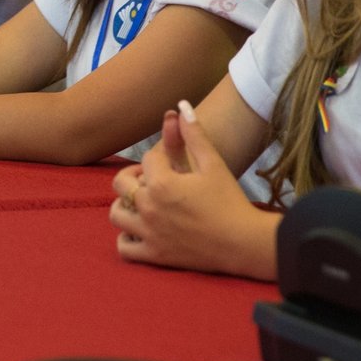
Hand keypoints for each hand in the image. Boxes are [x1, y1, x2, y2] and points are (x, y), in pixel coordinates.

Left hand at [110, 101, 270, 276]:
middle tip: (154, 179)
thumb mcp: (213, 163)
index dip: (161, 158)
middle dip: (135, 176)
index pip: (148, 159)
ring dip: (126, 205)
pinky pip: (124, 248)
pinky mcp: (154, 256)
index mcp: (162, 183)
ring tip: (144, 203)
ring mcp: (149, 233)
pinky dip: (127, 239)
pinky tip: (142, 230)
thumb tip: (181, 105)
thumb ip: (194, 133)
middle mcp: (149, 207)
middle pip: (121, 183)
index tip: (177, 165)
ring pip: (116, 213)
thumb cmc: (230, 201)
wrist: (244, 243)